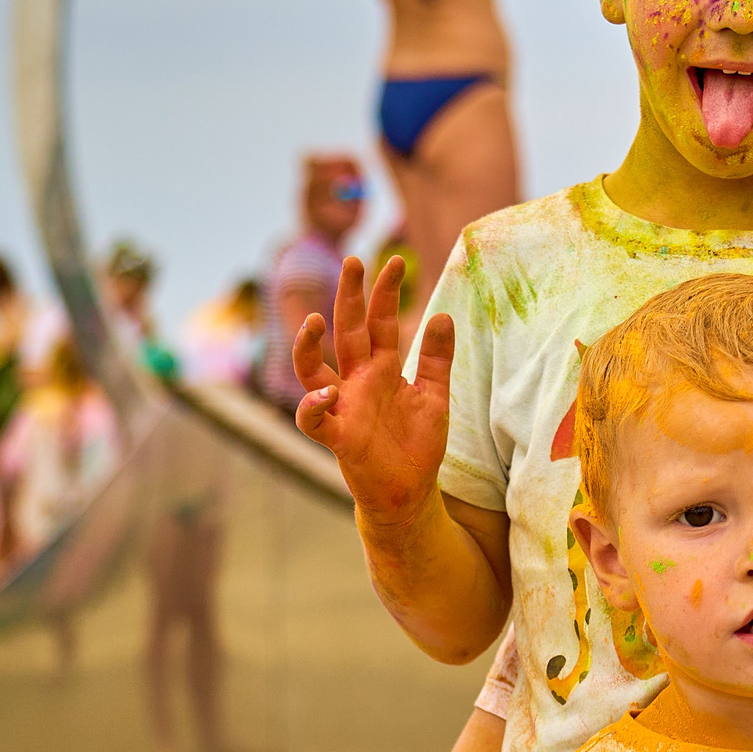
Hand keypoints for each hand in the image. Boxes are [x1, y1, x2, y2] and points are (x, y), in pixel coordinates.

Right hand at [291, 255, 453, 526]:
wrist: (409, 491)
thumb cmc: (415, 443)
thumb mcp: (434, 395)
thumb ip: (436, 358)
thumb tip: (444, 315)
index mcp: (381, 368)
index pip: (380, 322)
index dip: (385, 293)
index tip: (394, 261)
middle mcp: (357, 382)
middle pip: (347, 332)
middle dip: (349, 297)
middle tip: (353, 260)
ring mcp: (344, 407)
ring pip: (312, 370)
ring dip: (309, 346)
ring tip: (316, 321)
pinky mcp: (338, 437)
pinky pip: (314, 419)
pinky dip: (313, 405)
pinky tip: (324, 392)